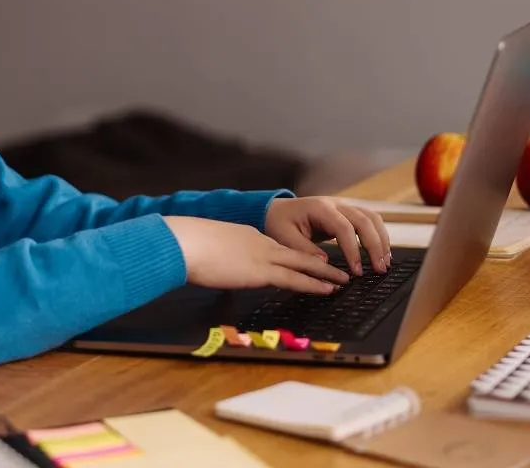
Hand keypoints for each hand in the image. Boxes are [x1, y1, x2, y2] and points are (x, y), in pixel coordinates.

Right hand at [163, 216, 349, 294]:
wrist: (186, 242)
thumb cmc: (189, 247)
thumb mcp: (210, 250)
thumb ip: (222, 258)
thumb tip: (219, 267)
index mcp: (249, 238)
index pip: (278, 249)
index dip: (296, 257)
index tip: (308, 263)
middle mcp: (261, 244)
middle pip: (298, 254)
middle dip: (320, 264)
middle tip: (339, 270)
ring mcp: (263, 256)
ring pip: (303, 265)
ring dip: (325, 275)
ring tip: (343, 282)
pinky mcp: (261, 271)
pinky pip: (295, 279)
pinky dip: (314, 284)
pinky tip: (327, 290)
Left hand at [264, 197, 390, 275]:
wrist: (277, 209)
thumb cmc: (280, 223)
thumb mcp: (284, 237)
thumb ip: (304, 250)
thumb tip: (325, 263)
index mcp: (319, 208)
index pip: (344, 227)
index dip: (353, 250)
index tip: (356, 271)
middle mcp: (335, 203)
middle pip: (364, 220)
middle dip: (375, 246)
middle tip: (379, 270)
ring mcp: (344, 206)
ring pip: (372, 217)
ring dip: (382, 239)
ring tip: (385, 263)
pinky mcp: (348, 213)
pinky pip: (369, 220)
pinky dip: (379, 235)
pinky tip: (381, 252)